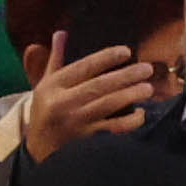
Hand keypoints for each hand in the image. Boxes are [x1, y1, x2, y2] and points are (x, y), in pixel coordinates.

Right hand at [11, 33, 165, 154]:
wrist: (37, 152)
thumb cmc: (46, 113)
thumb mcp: (45, 85)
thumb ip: (56, 59)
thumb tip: (61, 33)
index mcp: (52, 86)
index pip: (83, 67)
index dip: (106, 57)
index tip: (127, 51)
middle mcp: (61, 103)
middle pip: (99, 85)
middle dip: (126, 75)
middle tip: (147, 69)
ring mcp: (74, 123)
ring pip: (107, 105)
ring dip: (131, 95)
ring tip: (148, 88)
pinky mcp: (84, 141)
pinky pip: (112, 128)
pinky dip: (129, 121)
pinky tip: (141, 114)